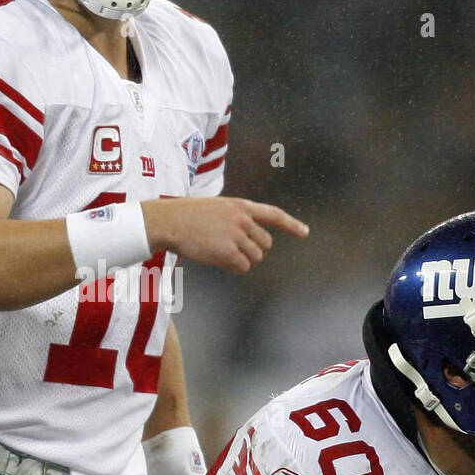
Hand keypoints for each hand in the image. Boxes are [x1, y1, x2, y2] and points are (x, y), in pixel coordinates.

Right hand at [143, 197, 306, 273]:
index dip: (291, 224)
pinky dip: (233, 268)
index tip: (305, 232)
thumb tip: (249, 243)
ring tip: (221, 255)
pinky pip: (242, 267)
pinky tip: (219, 262)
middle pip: (265, 244)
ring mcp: (236, 235)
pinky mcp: (227, 251)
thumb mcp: (216, 208)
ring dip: (242, 261)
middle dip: (254, 252)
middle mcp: (243, 219)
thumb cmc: (186, 215)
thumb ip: (235, 219)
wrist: (169, 221)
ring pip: (254, 258)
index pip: (274, 214)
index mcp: (241, 206)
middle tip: (234, 252)